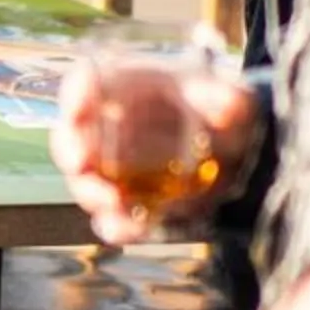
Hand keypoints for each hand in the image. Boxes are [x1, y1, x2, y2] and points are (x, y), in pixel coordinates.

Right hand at [49, 61, 260, 244]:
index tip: (78, 112)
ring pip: (85, 182)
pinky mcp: (129, 204)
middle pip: (70, 136)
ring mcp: (113, 170)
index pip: (86, 82)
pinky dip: (119, 226)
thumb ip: (229, 99)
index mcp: (125, 89)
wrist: (240, 151)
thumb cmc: (224, 111)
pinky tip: (137, 227)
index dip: (75, 95)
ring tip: (115, 202)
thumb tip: (231, 106)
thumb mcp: (233, 99)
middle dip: (70, 151)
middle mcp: (108, 128)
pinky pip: (112, 220)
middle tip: (81, 165)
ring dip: (92, 193)